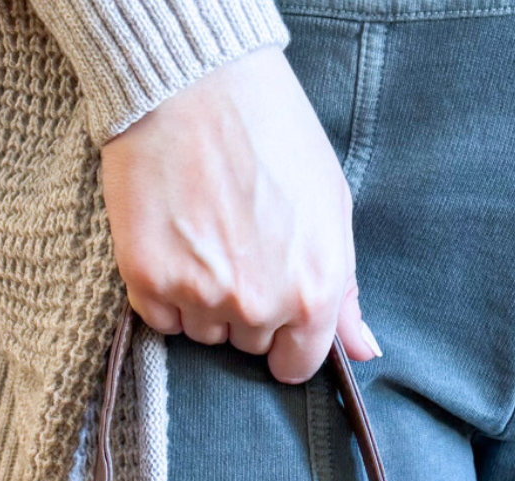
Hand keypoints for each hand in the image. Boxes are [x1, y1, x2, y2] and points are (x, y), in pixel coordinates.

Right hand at [100, 48, 378, 382]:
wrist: (197, 81)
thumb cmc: (273, 133)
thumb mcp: (332, 207)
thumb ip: (346, 291)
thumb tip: (364, 351)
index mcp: (313, 292)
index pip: (296, 366)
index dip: (286, 338)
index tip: (274, 306)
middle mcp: (259, 305)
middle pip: (247, 345)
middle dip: (244, 307)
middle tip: (237, 240)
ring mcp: (202, 296)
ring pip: (202, 332)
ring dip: (201, 298)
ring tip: (204, 230)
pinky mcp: (149, 280)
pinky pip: (159, 317)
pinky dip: (163, 287)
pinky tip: (173, 235)